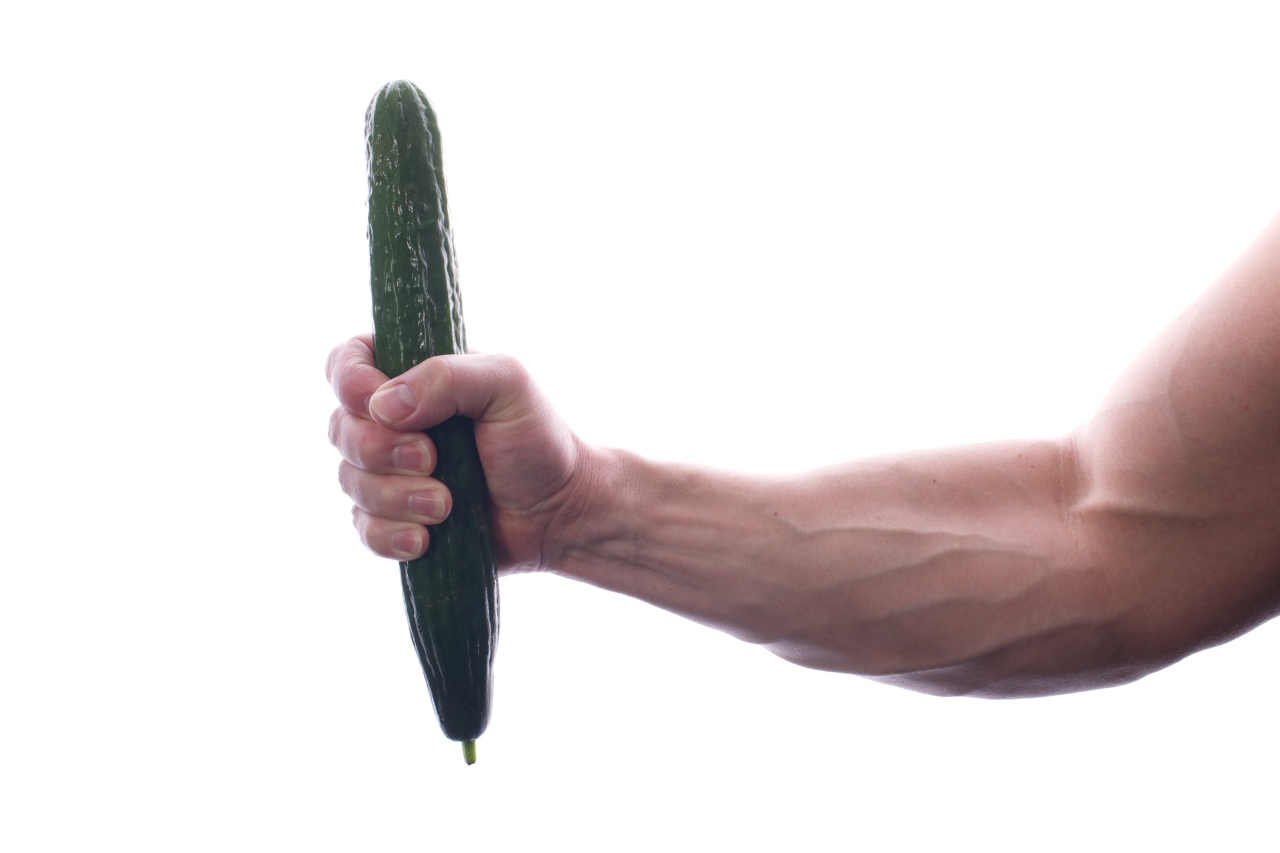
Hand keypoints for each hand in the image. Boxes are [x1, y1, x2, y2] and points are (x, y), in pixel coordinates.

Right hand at [326, 334, 585, 571]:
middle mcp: (392, 422)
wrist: (560, 510)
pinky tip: (425, 539)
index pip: (347, 362)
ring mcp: (389, 474)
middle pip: (341, 428)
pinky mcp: (395, 520)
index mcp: (413, 376)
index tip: (376, 403)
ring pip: (350, 482)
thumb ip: (447, 377)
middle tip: (433, 459)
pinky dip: (389, 535)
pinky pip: (363, 529)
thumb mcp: (506, 384)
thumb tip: (383, 406)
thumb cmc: (537, 438)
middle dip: (382, 450)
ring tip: (445, 505)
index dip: (349, 382)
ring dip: (395, 496)